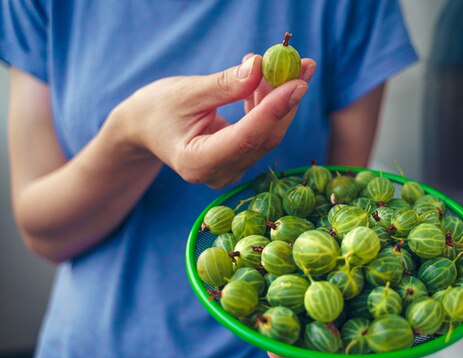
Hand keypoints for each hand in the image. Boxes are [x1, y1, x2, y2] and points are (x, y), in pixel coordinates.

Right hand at [107, 54, 315, 187]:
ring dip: (282, 99)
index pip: (245, 137)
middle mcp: (218, 173)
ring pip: (267, 134)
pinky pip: (263, 133)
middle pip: (264, 137)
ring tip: (295, 65)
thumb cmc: (158, 108)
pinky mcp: (239, 161)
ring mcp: (230, 171)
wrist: (145, 128)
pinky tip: (274, 81)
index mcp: (197, 162)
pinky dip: (270, 106)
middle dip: (286, 100)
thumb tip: (260, 67)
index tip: (297, 84)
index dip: (273, 110)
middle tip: (305, 66)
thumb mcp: (188, 92)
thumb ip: (226, 84)